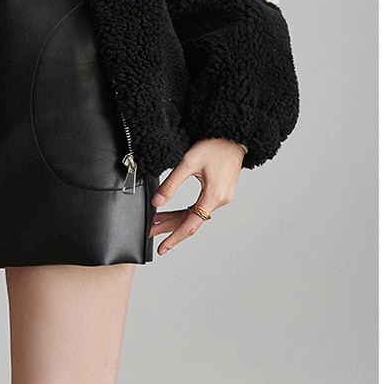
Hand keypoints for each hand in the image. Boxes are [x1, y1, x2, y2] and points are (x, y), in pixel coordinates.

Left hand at [148, 137, 244, 255]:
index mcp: (213, 196)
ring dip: (175, 218)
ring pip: (194, 214)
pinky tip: (171, 212)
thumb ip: (171, 184)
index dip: (174, 237)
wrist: (234, 135)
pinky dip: (185, 211)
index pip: (190, 225)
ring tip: (155, 221)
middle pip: (190, 221)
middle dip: (169, 227)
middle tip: (150, 232)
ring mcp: (221, 197)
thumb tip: (157, 201)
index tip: (162, 248)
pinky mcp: (220, 192)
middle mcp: (219, 200)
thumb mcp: (189, 163)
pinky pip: (200, 207)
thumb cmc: (215, 145)